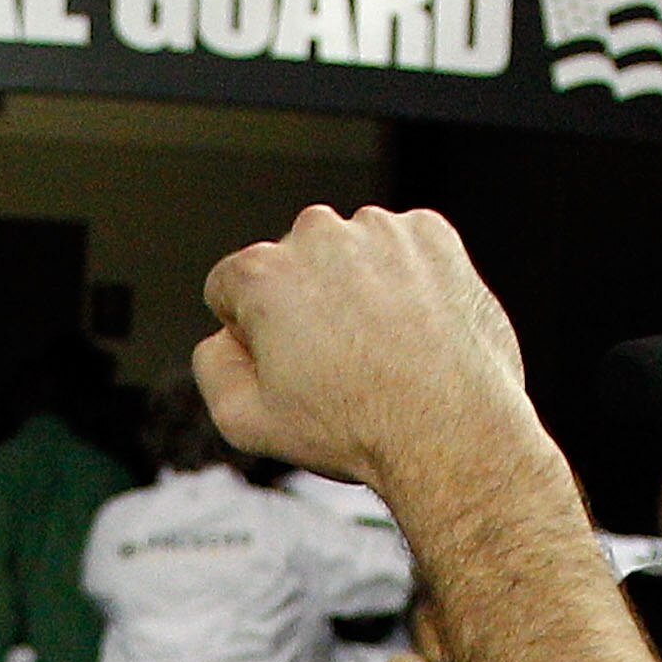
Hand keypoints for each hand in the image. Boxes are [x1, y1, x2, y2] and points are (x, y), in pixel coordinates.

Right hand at [193, 205, 533, 498]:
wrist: (450, 430)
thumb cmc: (356, 428)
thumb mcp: (244, 421)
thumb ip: (211, 366)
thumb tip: (222, 338)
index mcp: (262, 274)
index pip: (230, 287)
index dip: (249, 332)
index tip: (283, 362)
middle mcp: (317, 236)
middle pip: (290, 264)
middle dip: (303, 303)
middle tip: (334, 362)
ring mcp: (379, 230)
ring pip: (347, 253)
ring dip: (354, 287)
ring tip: (379, 348)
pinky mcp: (430, 235)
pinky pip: (400, 249)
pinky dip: (403, 278)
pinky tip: (411, 327)